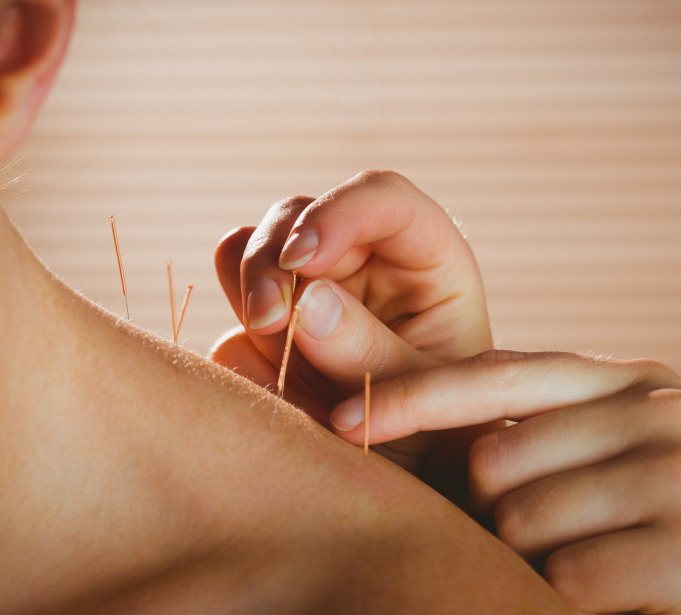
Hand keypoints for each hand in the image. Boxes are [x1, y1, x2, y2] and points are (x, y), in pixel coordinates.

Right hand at [212, 170, 495, 483]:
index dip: (337, 212)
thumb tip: (305, 301)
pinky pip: (231, 322)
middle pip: (296, 216)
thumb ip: (372, 352)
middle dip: (272, 261)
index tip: (304, 259)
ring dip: (249, 294)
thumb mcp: (430, 400)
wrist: (418, 482)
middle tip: (269, 321)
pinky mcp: (271, 331)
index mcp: (422, 258)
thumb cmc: (449, 433)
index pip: (381, 197)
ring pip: (248, 251)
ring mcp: (309, 292)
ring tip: (275, 353)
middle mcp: (361, 262)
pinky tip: (276, 397)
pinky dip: (241, 352)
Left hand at [330, 350, 680, 613]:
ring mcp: (676, 470)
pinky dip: (573, 602)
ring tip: (608, 568)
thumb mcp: (630, 461)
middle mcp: (655, 408)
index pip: (495, 374)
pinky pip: (565, 579)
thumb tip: (431, 432)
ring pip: (518, 521)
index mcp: (633, 381)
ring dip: (537, 565)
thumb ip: (549, 435)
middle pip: (491, 456)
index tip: (342, 418)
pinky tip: (631, 598)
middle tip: (560, 544)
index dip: (412, 396)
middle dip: (495, 514)